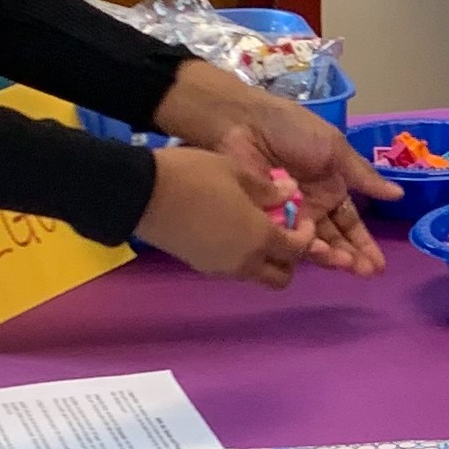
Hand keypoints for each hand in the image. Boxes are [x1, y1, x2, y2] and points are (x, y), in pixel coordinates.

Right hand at [133, 146, 317, 287]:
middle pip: (281, 277)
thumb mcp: (236, 172)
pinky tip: (231, 229)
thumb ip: (268, 189)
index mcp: (259, 238)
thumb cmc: (194, 177)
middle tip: (282, 230)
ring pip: (256, 275)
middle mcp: (244, 262)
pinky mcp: (200, 266)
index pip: (298, 250)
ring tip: (255, 227)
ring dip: (265, 259)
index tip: (300, 216)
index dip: (306, 235)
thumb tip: (291, 193)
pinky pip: (233, 269)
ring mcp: (220, 268)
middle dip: (289, 258)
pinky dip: (242, 257)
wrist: (142, 194)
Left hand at [154, 62, 391, 276]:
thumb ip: (363, 176)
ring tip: (345, 263)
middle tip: (366, 272)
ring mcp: (287, 217)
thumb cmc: (292, 130)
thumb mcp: (335, 149)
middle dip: (351, 257)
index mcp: (330, 188)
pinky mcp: (265, 221)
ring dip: (331, 256)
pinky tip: (316, 251)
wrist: (245, 124)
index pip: (350, 223)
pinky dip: (301, 248)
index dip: (364, 243)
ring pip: (311, 244)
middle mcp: (310, 207)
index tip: (379, 266)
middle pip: (333, 240)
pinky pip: (285, 241)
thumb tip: (398, 195)